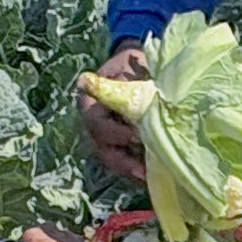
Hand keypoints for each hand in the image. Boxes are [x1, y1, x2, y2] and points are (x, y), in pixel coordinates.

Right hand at [80, 41, 149, 184]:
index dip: (115, 132)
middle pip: (100, 145)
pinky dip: (134, 169)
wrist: (135, 63)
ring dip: (127, 169)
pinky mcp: (116, 143)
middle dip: (121, 159)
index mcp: (90, 101)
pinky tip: (150, 176)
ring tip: (147, 179)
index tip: (136, 135)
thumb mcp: (131, 64)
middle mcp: (92, 121)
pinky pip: (120, 160)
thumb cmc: (132, 63)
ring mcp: (102, 134)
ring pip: (109, 157)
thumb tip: (142, 92)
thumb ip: (132, 80)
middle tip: (142, 170)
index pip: (96, 121)